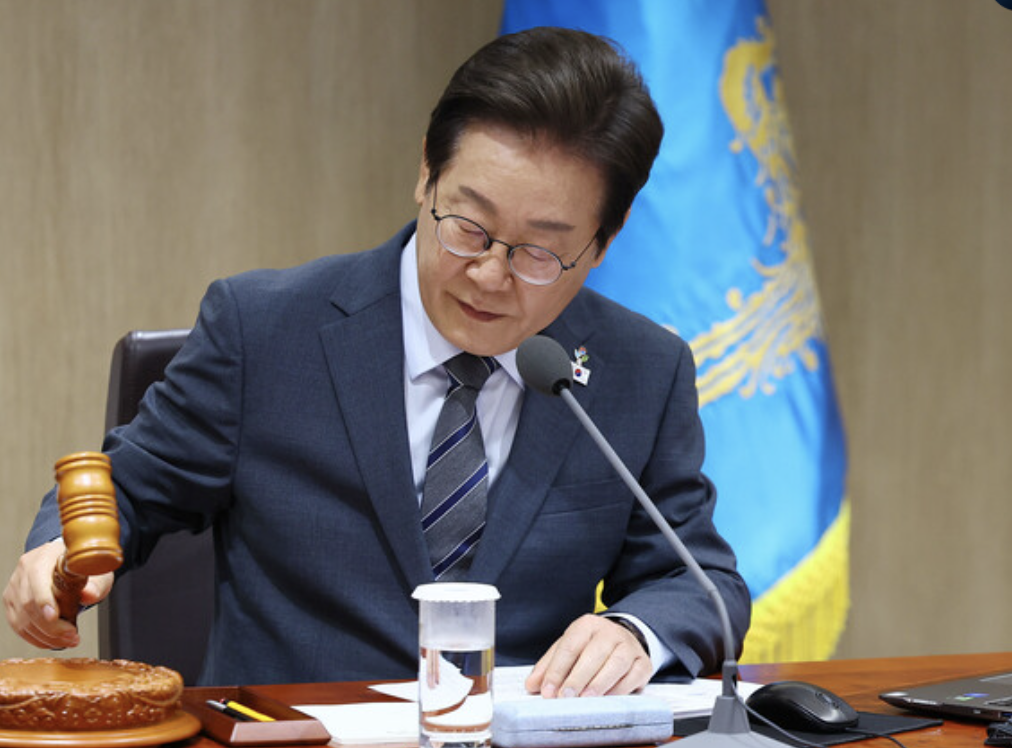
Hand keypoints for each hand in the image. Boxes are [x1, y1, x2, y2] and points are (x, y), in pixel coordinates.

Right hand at [3, 539, 113, 648]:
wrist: (69, 566)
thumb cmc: (82, 568)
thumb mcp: (97, 572)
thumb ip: (96, 584)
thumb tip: (89, 595)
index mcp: (45, 555)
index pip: (37, 576)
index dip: (43, 598)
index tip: (54, 616)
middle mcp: (25, 569)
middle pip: (29, 603)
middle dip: (51, 626)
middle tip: (73, 636)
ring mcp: (15, 587)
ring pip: (22, 619)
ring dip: (46, 636)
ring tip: (69, 640)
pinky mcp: (12, 603)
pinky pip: (19, 626)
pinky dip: (37, 638)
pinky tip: (54, 642)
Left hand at [525, 614, 651, 697]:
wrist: (623, 639)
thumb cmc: (590, 648)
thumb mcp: (567, 649)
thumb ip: (549, 666)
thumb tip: (532, 685)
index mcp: (586, 625)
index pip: (569, 646)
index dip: (557, 670)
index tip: (547, 691)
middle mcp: (609, 632)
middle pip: (593, 654)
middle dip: (577, 678)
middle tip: (565, 697)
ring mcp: (629, 646)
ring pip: (616, 663)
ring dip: (599, 683)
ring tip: (585, 699)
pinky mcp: (643, 662)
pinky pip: (633, 676)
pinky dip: (620, 689)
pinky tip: (607, 699)